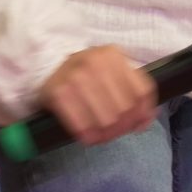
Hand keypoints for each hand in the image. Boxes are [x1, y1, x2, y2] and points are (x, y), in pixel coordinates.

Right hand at [38, 46, 157, 144]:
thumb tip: (145, 121)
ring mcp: (75, 77)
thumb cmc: (86, 75)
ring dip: (106, 135)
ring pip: (107, 120)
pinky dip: (89, 136)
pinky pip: (83, 127)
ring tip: (102, 135)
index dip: (144, 114)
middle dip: (123, 127)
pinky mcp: (58, 93)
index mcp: (113, 55)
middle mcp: (95, 62)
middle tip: (115, 132)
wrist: (46, 69)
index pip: (142, 92)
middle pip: (125, 109)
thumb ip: (133, 93)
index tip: (137, 125)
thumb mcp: (112, 73)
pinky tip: (88, 136)